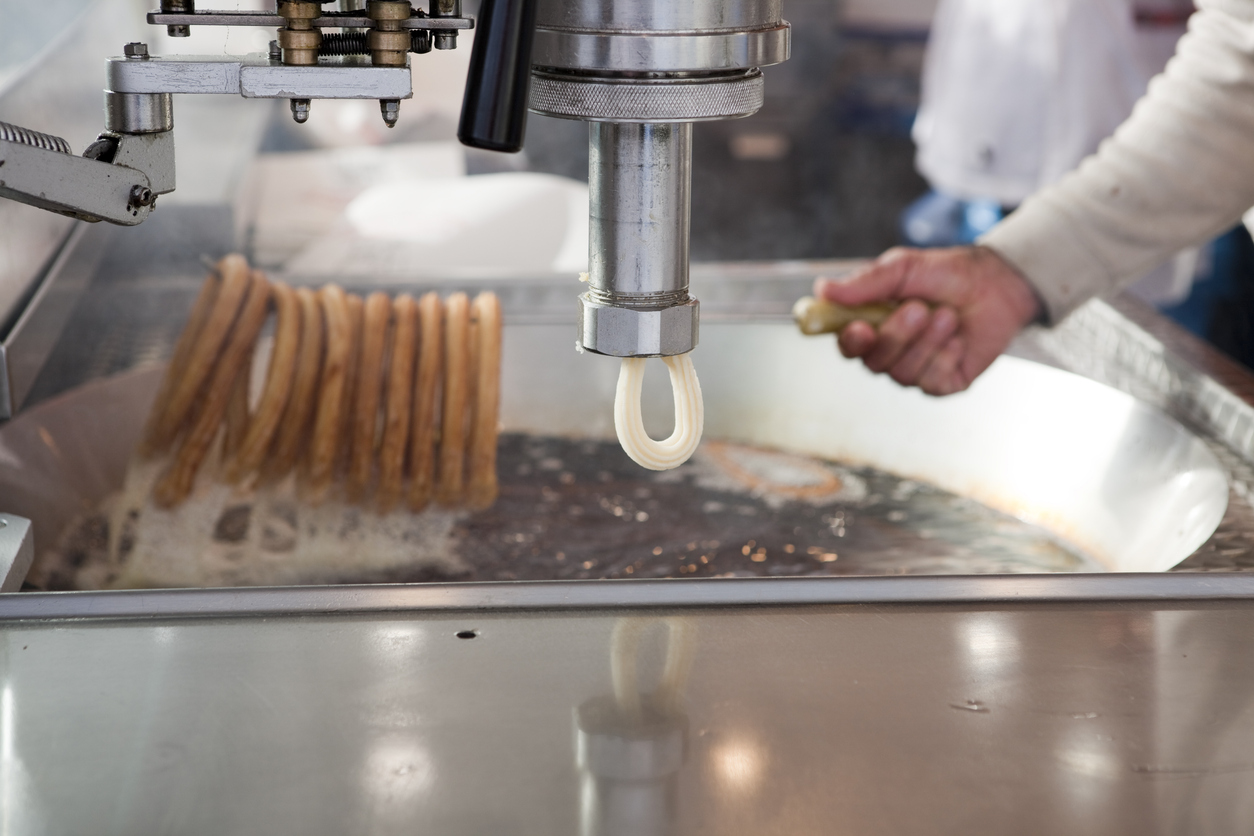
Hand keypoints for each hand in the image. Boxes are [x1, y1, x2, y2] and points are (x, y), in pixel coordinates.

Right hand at [814, 246, 1040, 395]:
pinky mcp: (941, 383)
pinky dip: (945, 357)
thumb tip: (822, 289)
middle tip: (920, 308)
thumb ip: (865, 282)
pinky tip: (959, 340)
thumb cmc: (948, 274)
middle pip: (873, 362)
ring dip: (926, 343)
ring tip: (948, 316)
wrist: (999, 285)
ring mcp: (915, 369)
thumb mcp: (905, 268)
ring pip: (902, 373)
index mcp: (872, 323)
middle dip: (897, 336)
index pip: (847, 344)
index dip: (849, 342)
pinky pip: (930, 382)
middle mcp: (889, 351)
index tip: (860, 329)